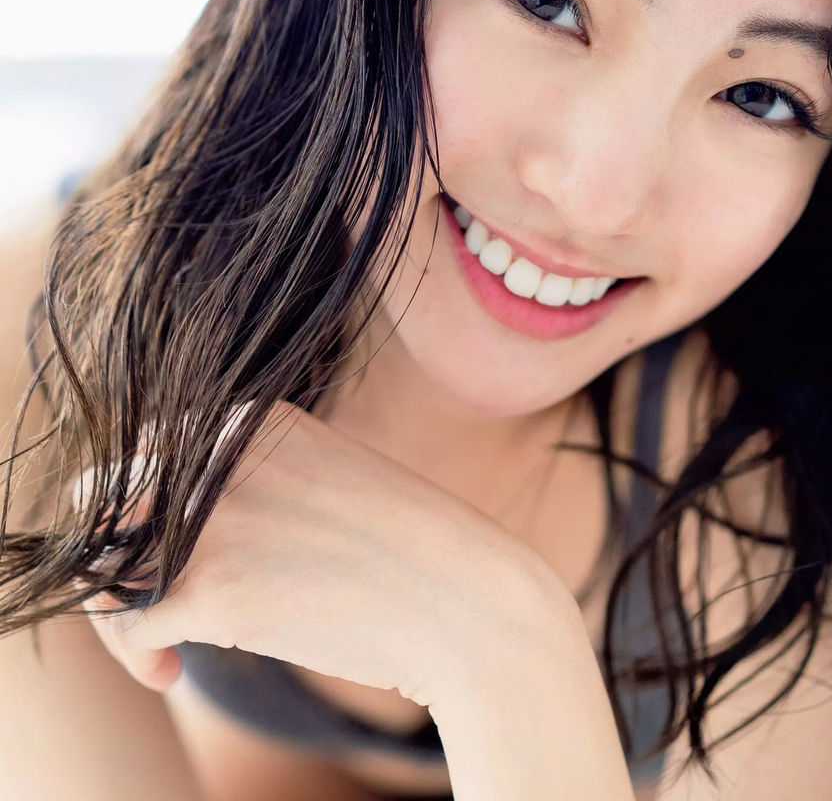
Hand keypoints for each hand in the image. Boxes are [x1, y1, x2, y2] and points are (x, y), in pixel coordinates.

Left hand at [70, 399, 556, 709]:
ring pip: (102, 556)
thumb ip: (260, 481)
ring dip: (116, 603)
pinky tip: (169, 673)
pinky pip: (124, 620)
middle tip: (153, 594)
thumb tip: (195, 526)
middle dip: (117, 547)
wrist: (468, 599)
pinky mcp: (211, 587)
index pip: (151, 446)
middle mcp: (222, 452)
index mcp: (254, 418)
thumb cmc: (409, 550)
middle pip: (108, 491)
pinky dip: (135, 653)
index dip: (149, 505)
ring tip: (163, 642)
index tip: (179, 551)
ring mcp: (212, 516)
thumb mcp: (329, 478)